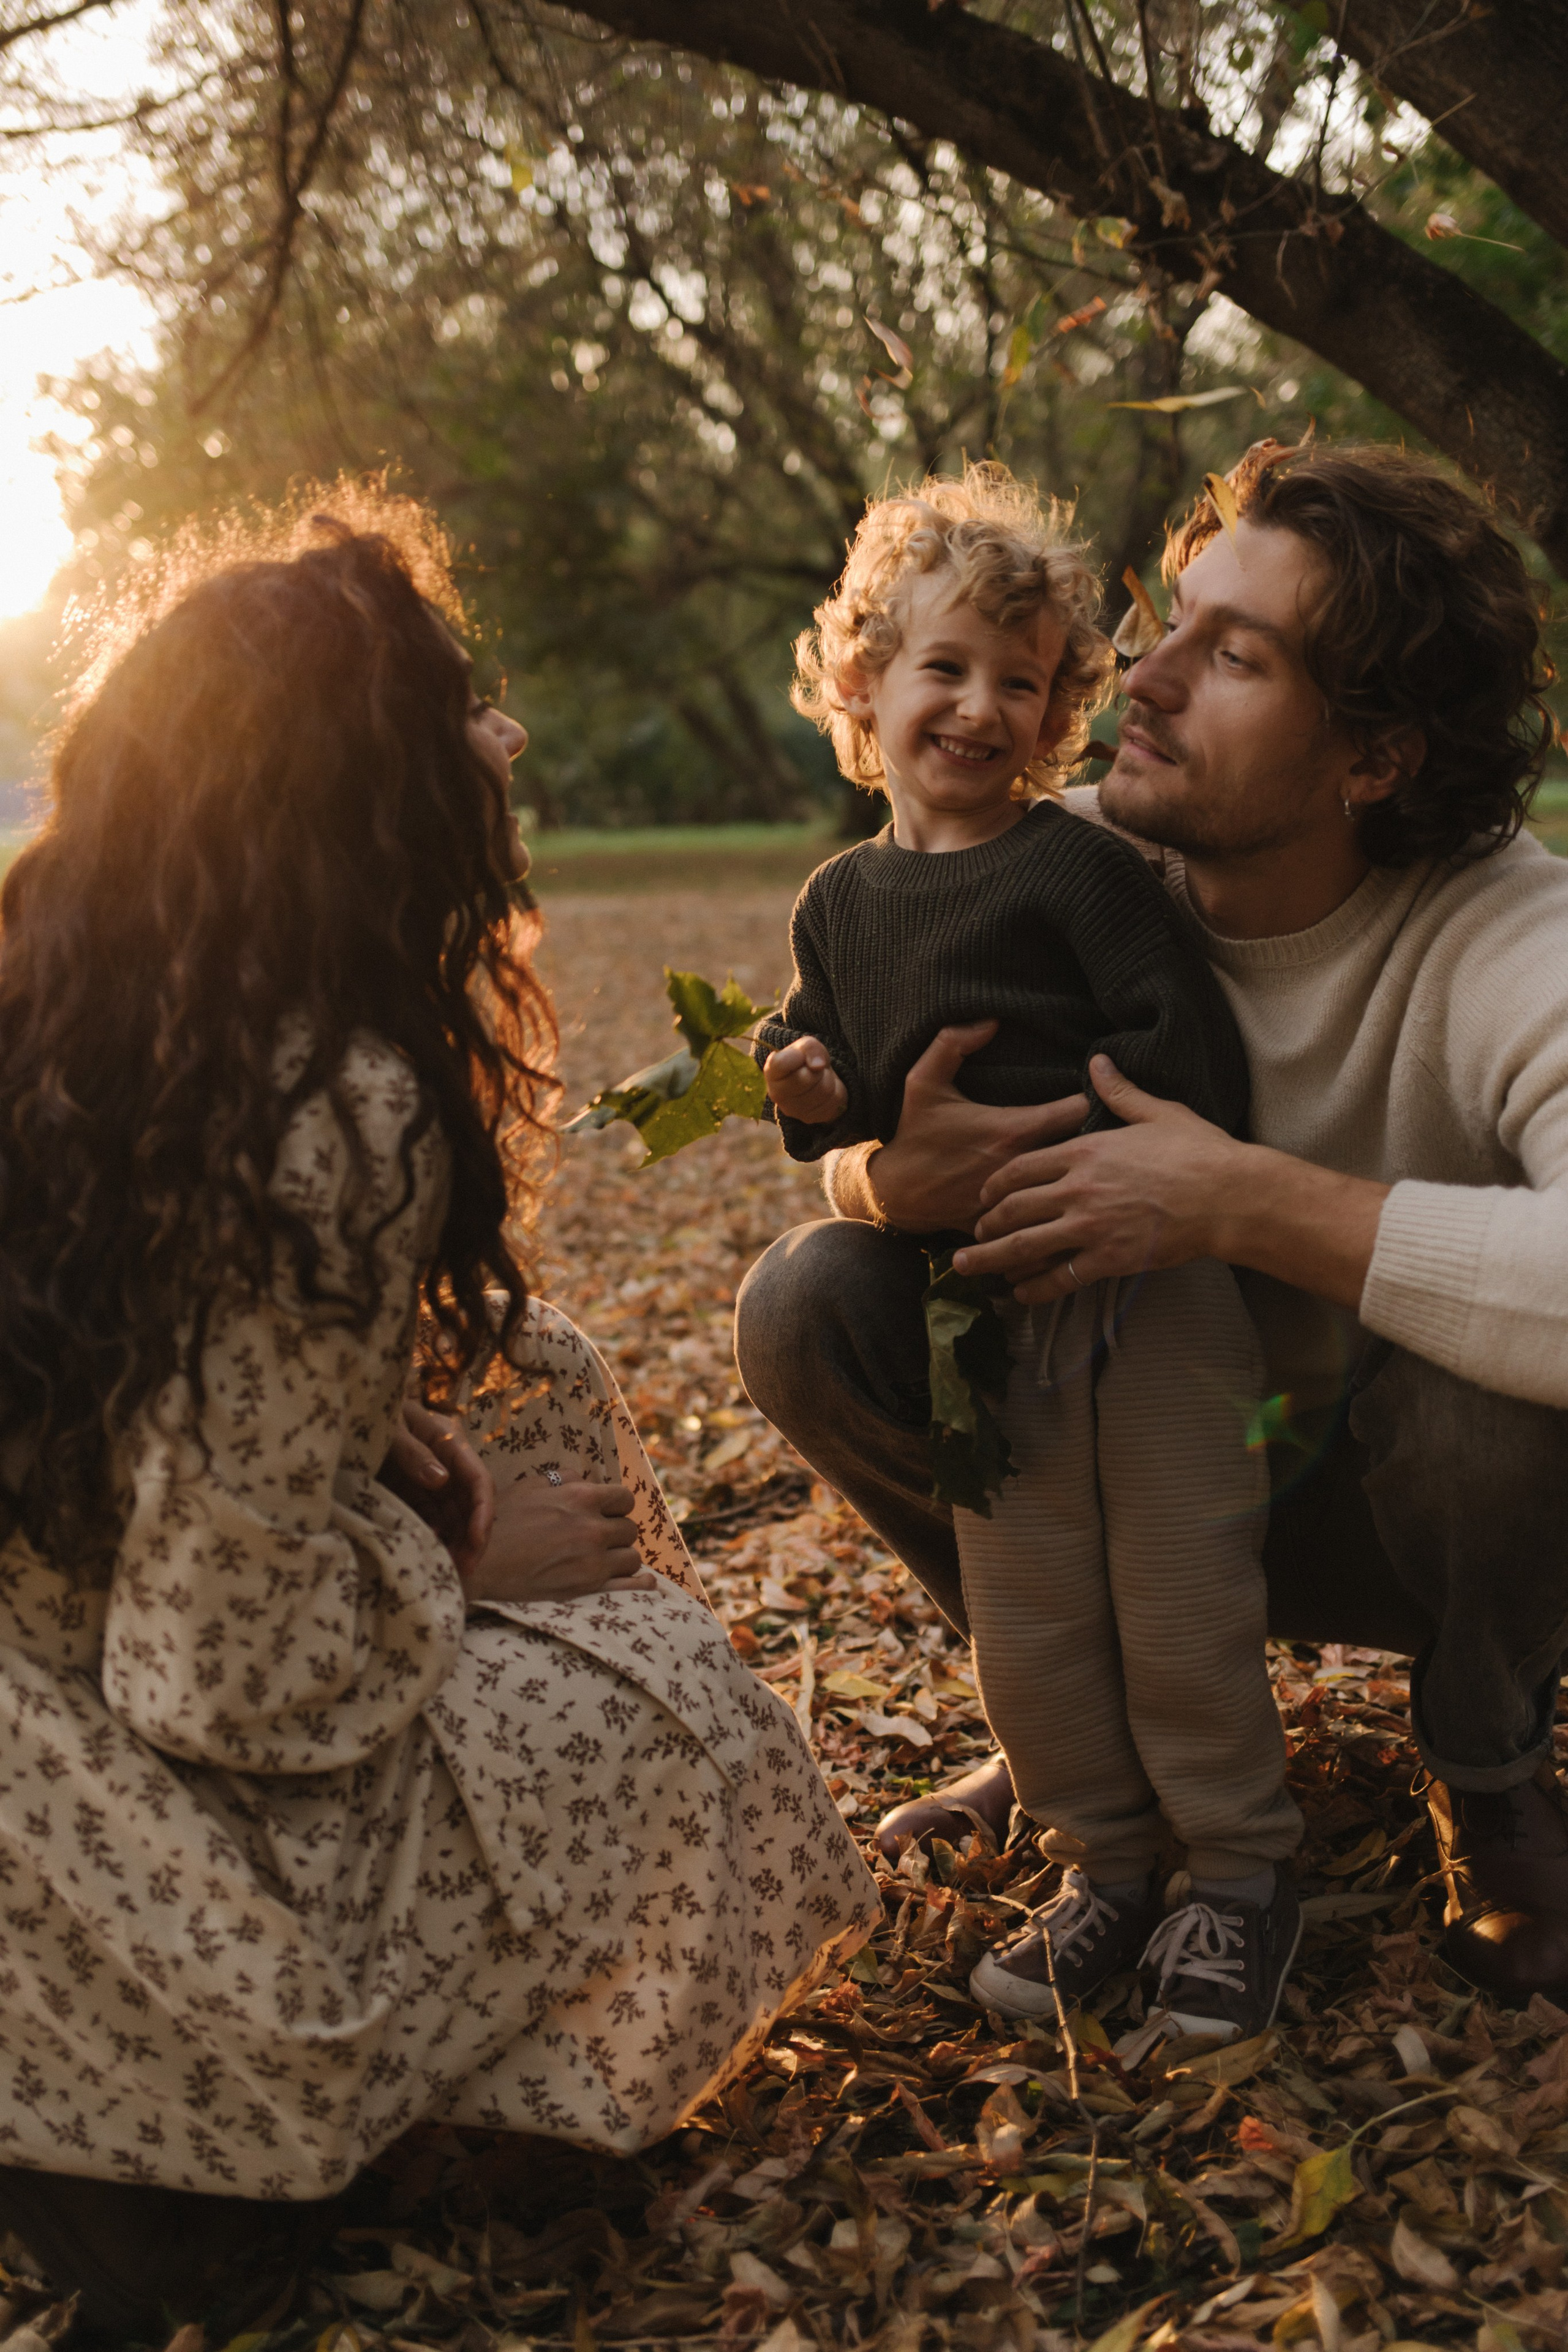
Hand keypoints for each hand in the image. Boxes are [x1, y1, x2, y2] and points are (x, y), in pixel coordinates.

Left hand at [381, 1399, 494, 1581]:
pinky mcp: (411, 1493)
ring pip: (452, 1516)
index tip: (477, 1540)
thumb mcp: (391, 1428)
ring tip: (448, 1569)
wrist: (347, 1412)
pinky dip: (433, 1537)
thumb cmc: (372, 1411)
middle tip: (465, 1568)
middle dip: (472, 1537)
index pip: (477, 1480)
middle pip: (470, 1504)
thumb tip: (441, 1481)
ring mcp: (429, 1480)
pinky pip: (429, 1518)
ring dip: (455, 1542)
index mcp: (448, 1444)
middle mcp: (445, 1465)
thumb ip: (413, 1453)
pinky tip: (427, 1554)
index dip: (482, 1511)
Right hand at [463, 1476, 657, 1604]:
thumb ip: (561, 1479)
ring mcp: (593, 1560)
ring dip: (620, 1558)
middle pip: (629, 1529)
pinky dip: (639, 1584)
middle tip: (599, 1540)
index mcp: (580, 1497)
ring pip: (632, 1557)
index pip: (624, 1498)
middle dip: (616, 1533)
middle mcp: (592, 1527)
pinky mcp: (590, 1588)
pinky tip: (639, 1583)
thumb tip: (584, 1477)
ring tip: (604, 1561)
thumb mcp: (527, 1487)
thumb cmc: (498, 1524)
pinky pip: (633, 1585)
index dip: (615, 1506)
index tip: (605, 1514)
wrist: (478, 1566)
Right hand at [764, 1037, 848, 1123]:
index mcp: (771, 1072)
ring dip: (828, 1079)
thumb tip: (818, 1065)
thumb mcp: (806, 1046)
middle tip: (813, 1069)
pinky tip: (825, 1091)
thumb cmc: (805, 1062)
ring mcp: (793, 1110)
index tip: (800, 1056)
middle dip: (816, 1070)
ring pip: (824, 1090)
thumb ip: (809, 1048)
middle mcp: (777, 1095)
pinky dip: (836, 1091)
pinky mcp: (812, 1118)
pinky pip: (834, 1101)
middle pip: (806, 1078)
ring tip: (820, 1079)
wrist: (814, 1082)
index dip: (796, 1057)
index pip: (780, 1063)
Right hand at [863, 1021, 1090, 1232]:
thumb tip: (990, 1019)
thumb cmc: (915, 1134)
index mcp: (1013, 1129)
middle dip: (1100, 1141)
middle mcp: (1022, 1165)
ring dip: (1084, 1177)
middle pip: (1087, 1151)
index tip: (1101, 1096)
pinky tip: (1072, 1204)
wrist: (896, 1193)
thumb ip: (952, 1043)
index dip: (1096, 1101)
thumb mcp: (922, 1081)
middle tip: (1110, 1132)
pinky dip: (1062, 1214)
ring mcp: (1020, 1199)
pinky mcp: (1014, 1225)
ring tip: (1099, 1168)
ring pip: (1071, 1189)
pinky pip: (1050, 1223)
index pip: (1080, 1111)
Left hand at [955, 1055, 1388, 1310]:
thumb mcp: (1157, 1112)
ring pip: (1025, 1245)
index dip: (996, 1184)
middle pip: (1014, 1207)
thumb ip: (1119, 1091)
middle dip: (986, 1222)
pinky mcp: (1110, 1259)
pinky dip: (1034, 1288)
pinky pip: (1060, 1278)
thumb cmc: (1199, 1152)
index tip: (985, 1194)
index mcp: (1085, 1151)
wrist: (1230, 1195)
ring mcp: (1092, 1226)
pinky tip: (1019, 1294)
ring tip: (968, 1266)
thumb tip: (1097, 1060)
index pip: (1021, 1166)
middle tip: (972, 1233)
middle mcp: (1079, 1189)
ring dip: (991, 1257)